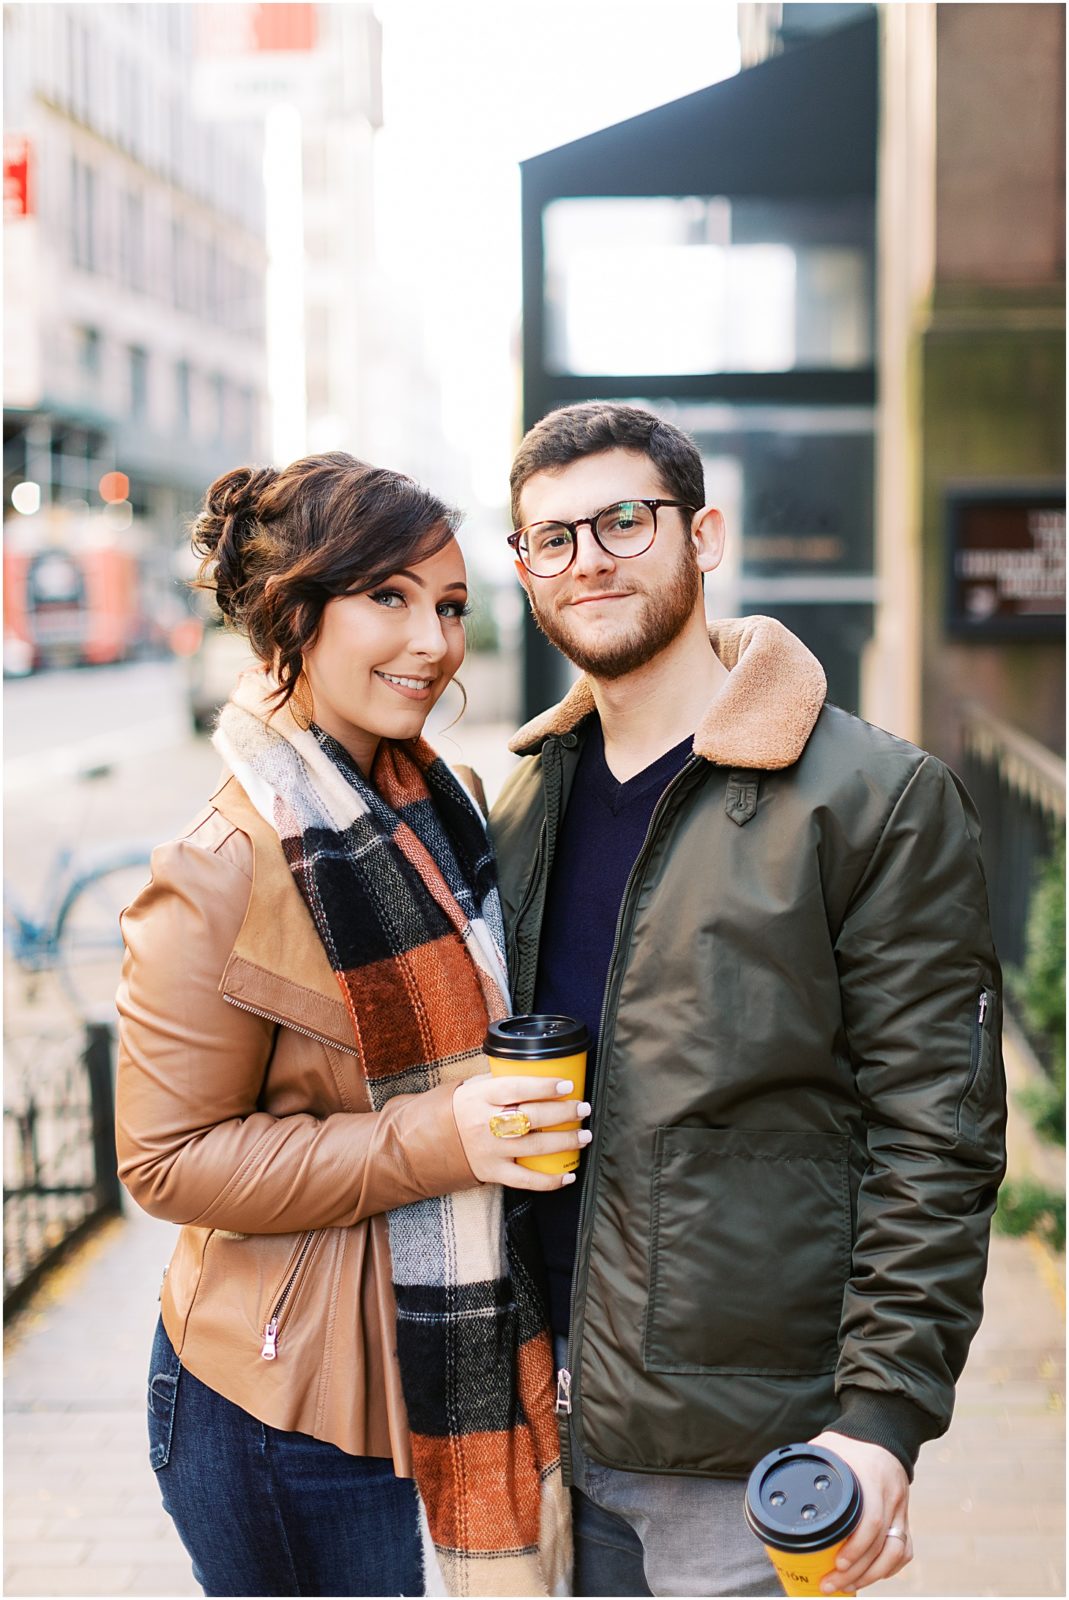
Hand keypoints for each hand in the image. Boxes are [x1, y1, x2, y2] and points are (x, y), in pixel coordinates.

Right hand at [452, 1071, 590, 1189]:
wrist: (427, 1143)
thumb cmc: (459, 1109)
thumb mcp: (472, 1087)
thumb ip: (499, 1081)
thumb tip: (538, 1071)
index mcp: (480, 1097)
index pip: (515, 1088)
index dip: (543, 1086)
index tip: (566, 1085)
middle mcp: (485, 1123)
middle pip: (531, 1117)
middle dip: (563, 1113)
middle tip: (582, 1108)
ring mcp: (490, 1150)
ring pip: (534, 1147)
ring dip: (564, 1141)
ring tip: (584, 1135)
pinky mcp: (492, 1173)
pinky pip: (525, 1180)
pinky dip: (550, 1181)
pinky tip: (568, 1175)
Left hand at [807, 1432, 911, 1593]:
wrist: (881, 1430)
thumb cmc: (848, 1440)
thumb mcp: (827, 1446)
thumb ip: (808, 1464)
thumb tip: (779, 1487)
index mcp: (871, 1477)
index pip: (871, 1519)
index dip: (856, 1547)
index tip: (837, 1562)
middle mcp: (890, 1495)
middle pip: (881, 1544)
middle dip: (857, 1571)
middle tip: (831, 1584)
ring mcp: (901, 1507)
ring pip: (897, 1551)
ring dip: (873, 1575)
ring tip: (848, 1585)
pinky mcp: (904, 1515)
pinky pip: (905, 1549)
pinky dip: (889, 1567)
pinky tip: (870, 1576)